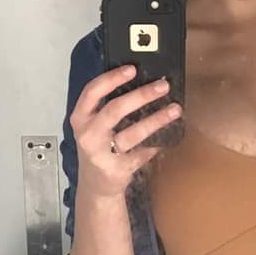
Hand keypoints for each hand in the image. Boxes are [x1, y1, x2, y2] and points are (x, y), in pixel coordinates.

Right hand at [71, 65, 182, 201]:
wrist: (95, 185)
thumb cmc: (98, 147)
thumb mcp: (93, 125)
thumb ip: (106, 106)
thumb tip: (139, 81)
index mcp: (80, 118)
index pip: (92, 91)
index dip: (112, 78)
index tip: (133, 69)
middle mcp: (88, 135)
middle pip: (115, 110)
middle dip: (142, 95)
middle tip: (163, 86)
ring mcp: (102, 154)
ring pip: (133, 133)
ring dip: (157, 119)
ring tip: (175, 109)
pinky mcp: (117, 169)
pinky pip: (142, 153)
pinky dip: (156, 144)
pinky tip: (167, 136)